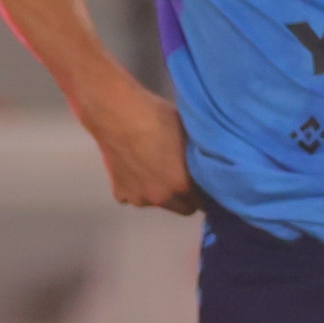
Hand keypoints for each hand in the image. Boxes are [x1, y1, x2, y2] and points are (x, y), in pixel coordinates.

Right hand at [82, 80, 197, 214]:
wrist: (117, 114)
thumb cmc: (157, 118)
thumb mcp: (188, 134)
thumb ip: (198, 158)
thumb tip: (206, 164)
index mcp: (183, 185)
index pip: (204, 202)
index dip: (205, 191)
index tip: (202, 180)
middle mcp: (162, 198)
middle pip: (182, 208)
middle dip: (184, 196)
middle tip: (180, 174)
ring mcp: (138, 198)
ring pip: (156, 202)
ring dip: (159, 191)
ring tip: (153, 167)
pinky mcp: (119, 192)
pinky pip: (132, 196)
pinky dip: (135, 186)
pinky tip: (133, 167)